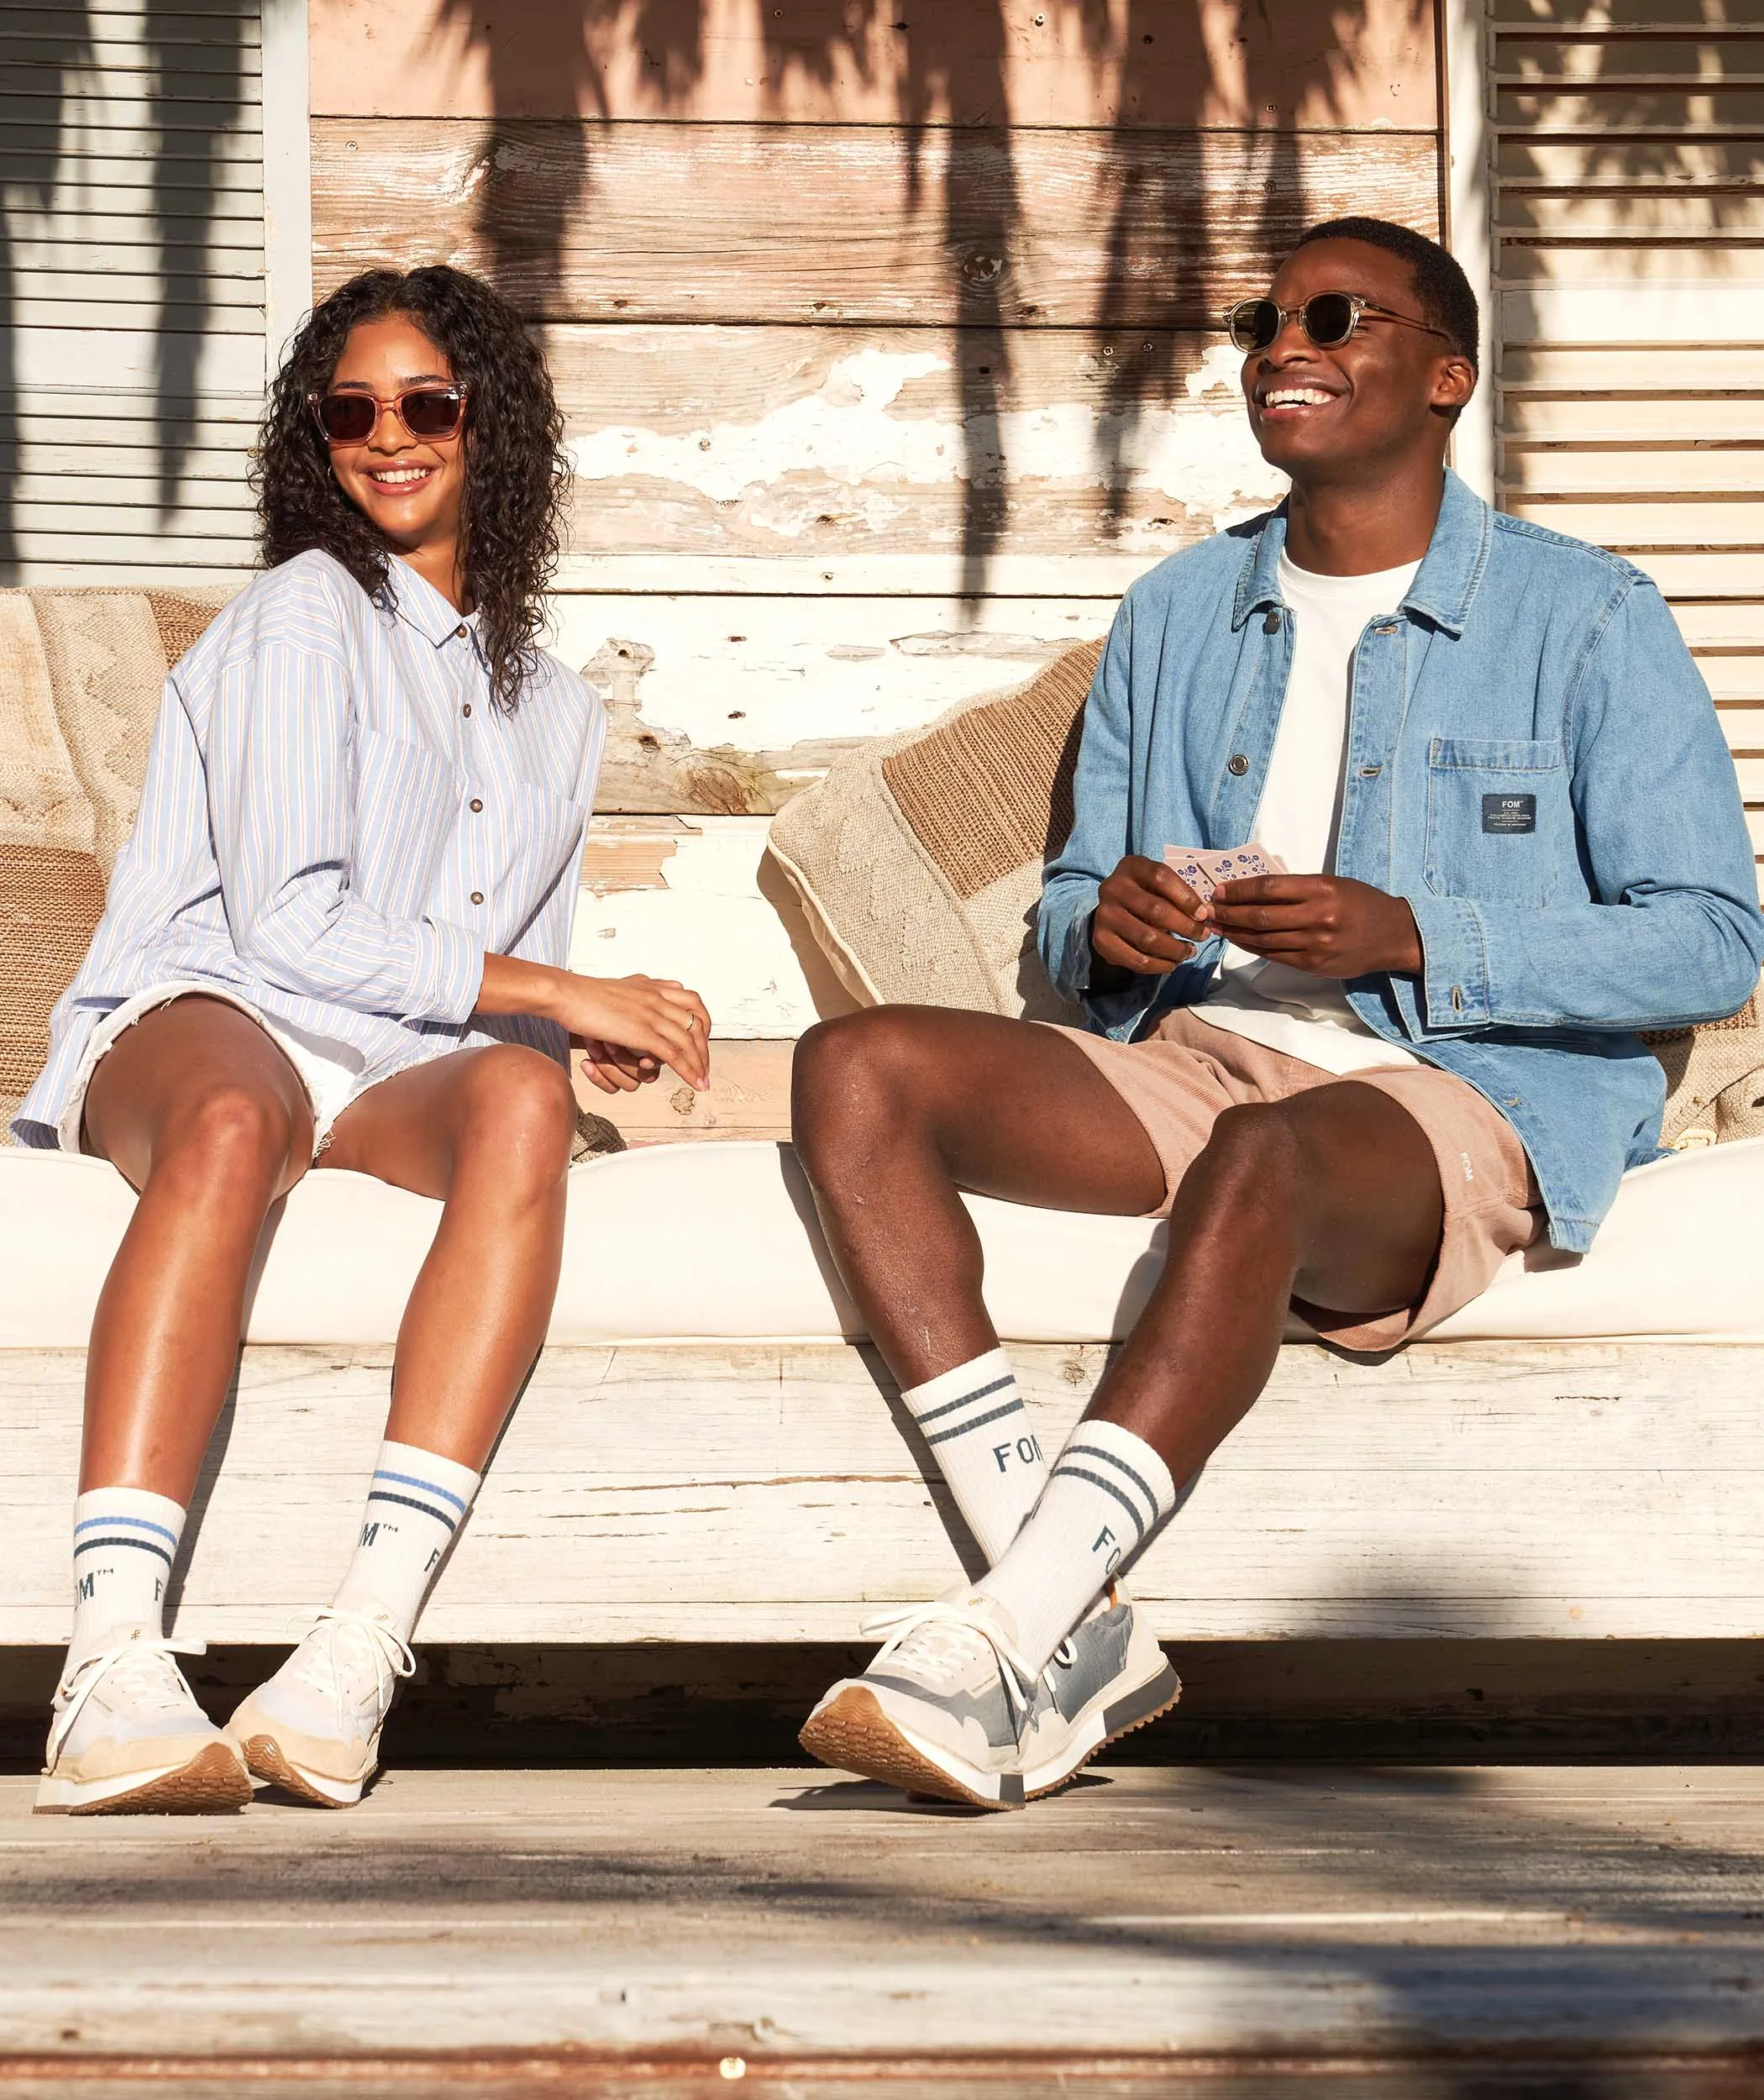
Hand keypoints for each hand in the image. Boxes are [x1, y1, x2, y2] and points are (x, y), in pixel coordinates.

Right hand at [552, 973, 711, 1091]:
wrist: (567, 994)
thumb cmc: (586, 994)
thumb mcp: (624, 985)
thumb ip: (644, 988)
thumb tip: (660, 986)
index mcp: (655, 987)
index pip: (694, 1002)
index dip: (703, 1022)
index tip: (702, 1040)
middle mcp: (659, 999)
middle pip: (698, 1024)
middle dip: (705, 1048)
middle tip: (705, 1066)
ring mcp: (652, 1015)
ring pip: (689, 1042)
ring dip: (700, 1064)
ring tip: (703, 1081)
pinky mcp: (643, 1033)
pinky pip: (674, 1056)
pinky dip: (688, 1071)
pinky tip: (694, 1083)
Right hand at [1091, 855, 1211, 978]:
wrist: (1112, 909)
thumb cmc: (1145, 893)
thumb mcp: (1158, 882)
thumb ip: (1177, 893)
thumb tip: (1201, 917)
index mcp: (1131, 867)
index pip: (1160, 877)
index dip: (1186, 897)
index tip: (1203, 915)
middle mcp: (1112, 888)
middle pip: (1155, 910)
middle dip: (1185, 926)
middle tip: (1202, 935)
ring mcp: (1104, 915)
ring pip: (1146, 938)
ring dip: (1174, 949)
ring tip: (1189, 952)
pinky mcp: (1101, 940)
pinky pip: (1135, 959)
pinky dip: (1159, 965)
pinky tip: (1172, 963)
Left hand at [1208, 874, 1420, 978]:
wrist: (1393, 936)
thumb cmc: (1360, 904)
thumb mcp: (1333, 884)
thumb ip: (1297, 888)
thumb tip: (1253, 890)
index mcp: (1321, 889)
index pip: (1268, 887)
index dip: (1239, 890)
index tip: (1219, 890)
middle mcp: (1317, 917)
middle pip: (1260, 916)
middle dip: (1228, 913)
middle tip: (1208, 910)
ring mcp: (1315, 944)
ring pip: (1263, 939)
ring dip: (1234, 932)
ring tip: (1216, 926)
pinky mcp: (1313, 965)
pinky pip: (1274, 955)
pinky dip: (1252, 947)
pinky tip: (1238, 940)